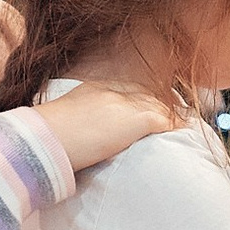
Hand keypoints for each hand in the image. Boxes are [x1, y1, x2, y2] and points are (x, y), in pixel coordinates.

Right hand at [30, 83, 176, 172]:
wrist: (47, 139)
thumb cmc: (46, 137)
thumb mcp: (63, 120)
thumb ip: (78, 122)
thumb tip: (79, 137)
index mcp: (94, 89)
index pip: (125, 91)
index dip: (139, 100)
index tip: (147, 108)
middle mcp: (112, 92)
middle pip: (144, 96)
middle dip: (157, 106)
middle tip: (171, 116)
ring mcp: (126, 105)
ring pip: (157, 106)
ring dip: (169, 116)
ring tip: (182, 124)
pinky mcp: (138, 120)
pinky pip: (165, 120)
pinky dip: (175, 125)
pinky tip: (183, 130)